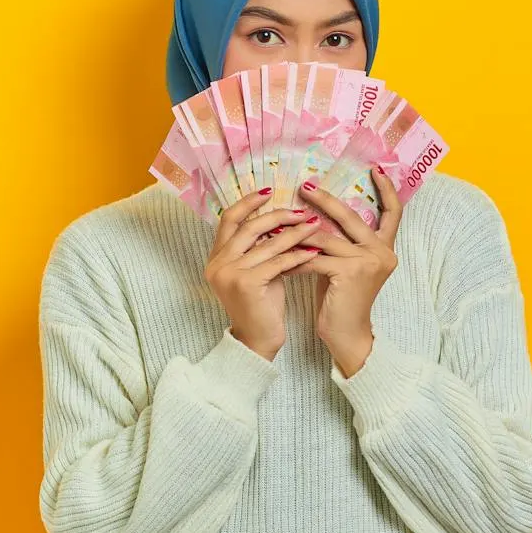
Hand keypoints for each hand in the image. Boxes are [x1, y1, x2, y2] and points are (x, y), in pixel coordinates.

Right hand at [203, 188, 323, 359]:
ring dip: (294, 233)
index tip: (270, 191)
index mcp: (216, 257)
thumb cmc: (261, 305)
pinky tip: (314, 250)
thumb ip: (260, 247)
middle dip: (278, 215)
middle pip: (248, 227)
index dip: (248, 203)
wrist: (258, 341)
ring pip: (267, 244)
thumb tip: (281, 219)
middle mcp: (218, 263)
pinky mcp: (247, 284)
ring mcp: (230, 274)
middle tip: (302, 211)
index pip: (229, 219)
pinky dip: (298, 255)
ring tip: (315, 225)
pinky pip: (278, 262)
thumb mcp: (257, 270)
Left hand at [286, 169, 404, 375]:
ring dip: (299, 230)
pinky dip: (295, 254)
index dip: (387, 189)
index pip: (393, 213)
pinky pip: (315, 256)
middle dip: (326, 200)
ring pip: (327, 237)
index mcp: (386, 248)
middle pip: (352, 216)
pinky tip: (279, 251)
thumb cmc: (341, 300)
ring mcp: (368, 262)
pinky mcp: (350, 273)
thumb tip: (313, 214)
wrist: (347, 335)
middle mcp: (382, 252)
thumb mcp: (345, 265)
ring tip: (278, 221)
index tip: (375, 168)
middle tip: (304, 186)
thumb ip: (340, 242)